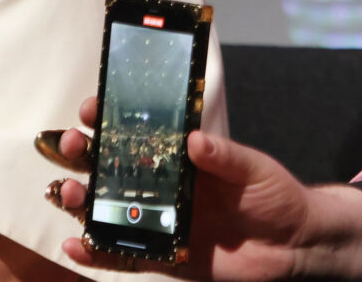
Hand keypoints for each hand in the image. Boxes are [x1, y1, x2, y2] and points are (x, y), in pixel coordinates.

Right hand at [47, 98, 361, 279]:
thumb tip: (195, 140)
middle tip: (72, 144)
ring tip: (67, 191)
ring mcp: (160, 221)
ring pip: (108, 209)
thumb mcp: (255, 170)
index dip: (112, 118)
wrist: (293, 247)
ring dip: (82, 199)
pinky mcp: (163, 255)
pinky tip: (75, 244)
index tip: (92, 106)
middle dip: (85, 154)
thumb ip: (226, 157)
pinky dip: (96, 251)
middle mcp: (165, 186)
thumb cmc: (275, 197)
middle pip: (112, 167)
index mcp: (184, 157)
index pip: (140, 133)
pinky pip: (122, 254)